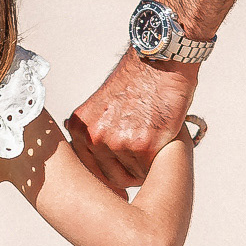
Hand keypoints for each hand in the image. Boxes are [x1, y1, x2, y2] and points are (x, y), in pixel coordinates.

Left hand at [67, 50, 198, 193]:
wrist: (161, 60)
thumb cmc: (137, 81)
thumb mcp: (102, 104)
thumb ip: (94, 130)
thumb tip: (88, 156)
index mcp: (81, 128)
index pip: (88, 171)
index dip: (106, 178)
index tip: (118, 185)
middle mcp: (95, 137)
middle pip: (111, 178)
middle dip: (127, 176)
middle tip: (141, 168)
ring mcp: (119, 142)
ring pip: (133, 176)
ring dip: (145, 169)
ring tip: (154, 146)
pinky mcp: (145, 145)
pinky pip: (151, 170)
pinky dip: (159, 162)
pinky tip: (163, 144)